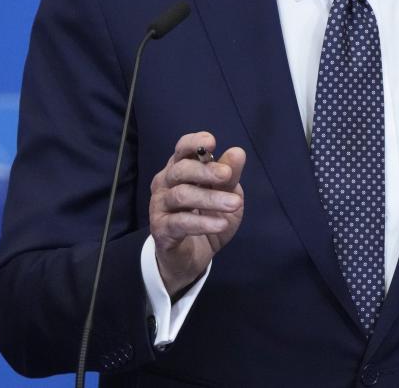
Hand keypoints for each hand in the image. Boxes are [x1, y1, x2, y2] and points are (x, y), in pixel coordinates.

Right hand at [148, 132, 245, 296]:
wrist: (193, 256)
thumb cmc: (208, 217)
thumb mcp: (226, 195)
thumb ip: (230, 176)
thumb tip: (238, 152)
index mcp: (181, 169)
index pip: (181, 149)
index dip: (194, 143)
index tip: (212, 142)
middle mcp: (166, 184)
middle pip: (180, 170)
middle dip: (205, 171)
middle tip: (227, 175)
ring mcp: (160, 206)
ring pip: (182, 196)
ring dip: (210, 199)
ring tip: (235, 204)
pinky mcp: (161, 230)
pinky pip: (180, 223)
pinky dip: (203, 222)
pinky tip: (221, 224)